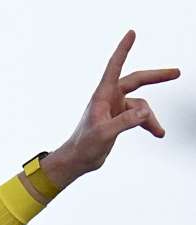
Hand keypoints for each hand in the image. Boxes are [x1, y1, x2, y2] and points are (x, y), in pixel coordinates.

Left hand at [55, 30, 179, 177]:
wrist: (77, 160)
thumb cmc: (84, 145)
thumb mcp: (105, 133)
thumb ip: (125, 121)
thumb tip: (145, 111)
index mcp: (102, 96)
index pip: (114, 67)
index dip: (123, 50)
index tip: (131, 34)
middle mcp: (109, 98)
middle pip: (136, 81)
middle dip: (157, 77)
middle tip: (176, 73)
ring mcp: (114, 108)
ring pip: (141, 105)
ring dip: (151, 118)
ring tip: (158, 132)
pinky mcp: (118, 118)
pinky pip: (139, 116)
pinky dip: (148, 123)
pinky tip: (157, 132)